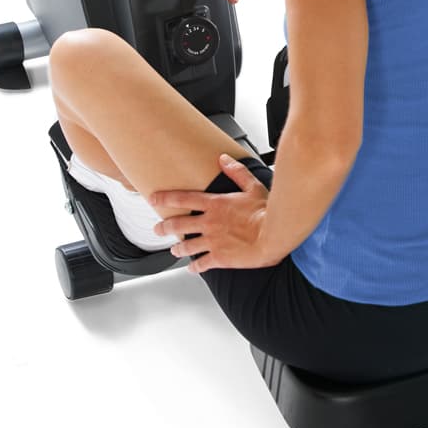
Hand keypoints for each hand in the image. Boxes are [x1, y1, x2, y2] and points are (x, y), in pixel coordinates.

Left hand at [150, 154, 277, 273]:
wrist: (273, 235)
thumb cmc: (265, 212)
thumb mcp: (252, 186)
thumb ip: (237, 172)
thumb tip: (224, 159)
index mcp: (215, 204)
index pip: (183, 198)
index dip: (165, 198)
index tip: (154, 199)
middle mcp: (209, 222)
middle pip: (179, 224)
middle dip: (164, 227)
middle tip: (157, 229)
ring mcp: (212, 241)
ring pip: (187, 245)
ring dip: (177, 248)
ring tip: (173, 250)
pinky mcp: (220, 258)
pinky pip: (202, 264)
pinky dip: (194, 267)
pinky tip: (192, 269)